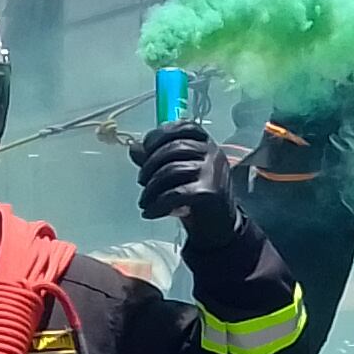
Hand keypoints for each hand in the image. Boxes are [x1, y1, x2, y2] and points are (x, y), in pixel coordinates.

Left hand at [130, 119, 238, 237]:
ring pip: (171, 171)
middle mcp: (212, 153)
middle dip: (149, 165)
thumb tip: (133, 148)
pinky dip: (157, 204)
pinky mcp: (209, 192)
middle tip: (141, 181)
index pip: (182, 127)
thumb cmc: (197, 196)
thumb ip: (157, 158)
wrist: (220, 226)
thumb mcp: (178, 173)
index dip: (159, 135)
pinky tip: (150, 212)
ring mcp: (212, 172)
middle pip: (173, 148)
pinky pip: (175, 193)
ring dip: (150, 188)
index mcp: (206, 143)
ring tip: (144, 201)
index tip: (145, 149)